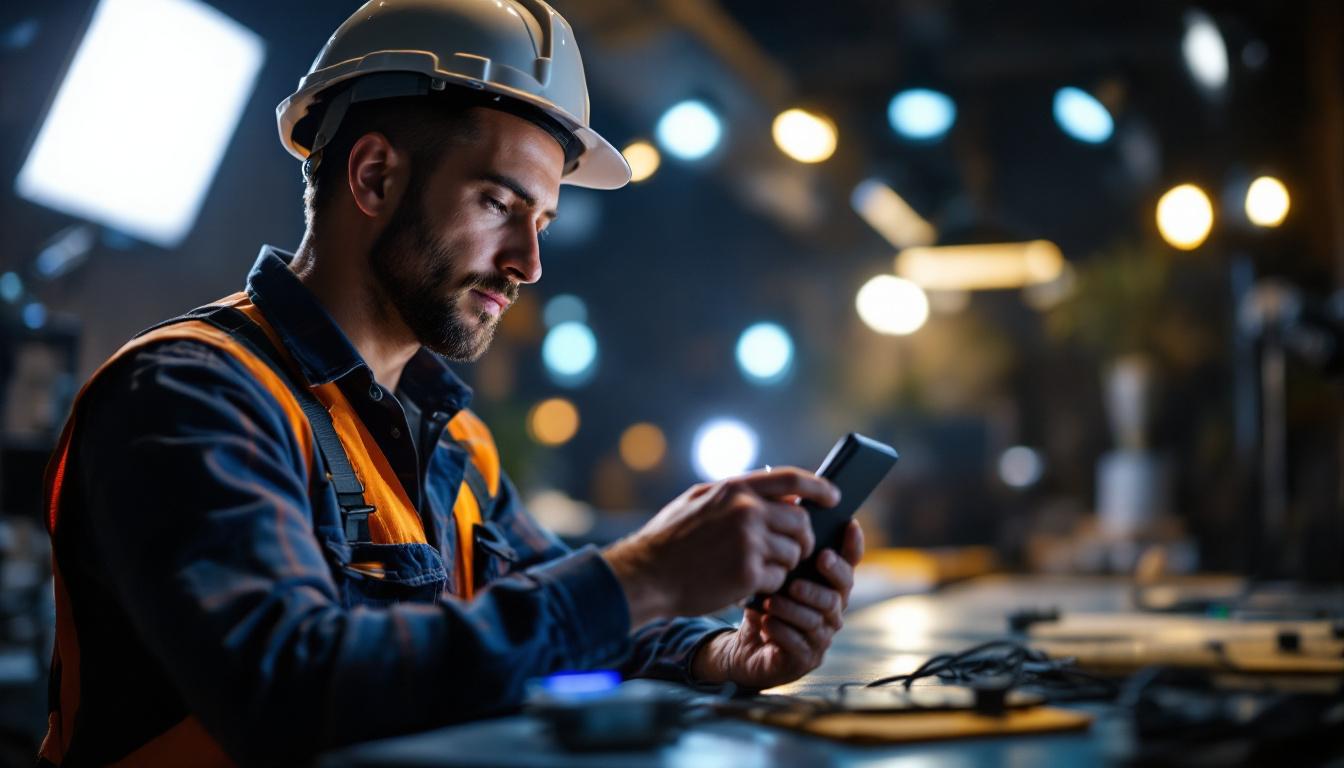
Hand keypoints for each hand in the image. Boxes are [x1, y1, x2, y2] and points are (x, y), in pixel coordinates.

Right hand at [603, 468, 838, 626]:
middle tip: (794, 551)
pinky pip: (778, 579)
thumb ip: (737, 494)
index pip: (793, 481)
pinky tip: (746, 585)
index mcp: (735, 488)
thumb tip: (779, 496)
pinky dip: (767, 586)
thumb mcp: (698, 500)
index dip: (819, 488)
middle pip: (801, 523)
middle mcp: (747, 510)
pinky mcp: (749, 573)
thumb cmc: (669, 539)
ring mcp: (749, 542)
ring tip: (756, 569)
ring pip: (792, 554)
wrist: (646, 574)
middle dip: (802, 540)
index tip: (833, 497)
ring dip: (782, 566)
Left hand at [691, 520, 863, 689]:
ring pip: (819, 619)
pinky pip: (800, 645)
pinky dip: (782, 631)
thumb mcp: (768, 569)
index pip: (849, 562)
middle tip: (805, 571)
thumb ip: (780, 540)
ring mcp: (821, 636)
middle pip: (839, 593)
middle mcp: (831, 609)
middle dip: (823, 581)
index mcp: (826, 584)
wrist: (741, 646)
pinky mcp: (805, 659)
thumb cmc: (761, 602)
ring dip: (795, 608)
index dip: (853, 545)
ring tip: (773, 601)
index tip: (849, 525)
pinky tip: (766, 622)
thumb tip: (785, 495)